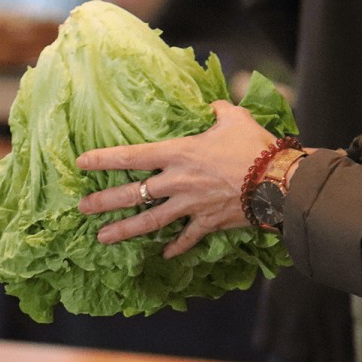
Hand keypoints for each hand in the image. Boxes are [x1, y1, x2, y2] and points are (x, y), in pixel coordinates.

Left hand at [76, 101, 274, 257]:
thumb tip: (214, 106)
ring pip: (150, 222)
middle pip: (133, 195)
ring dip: (125, 230)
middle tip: (82, 209)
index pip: (132, 156)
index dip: (104, 159)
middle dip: (104, 202)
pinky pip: (186, 238)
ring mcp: (190, 206)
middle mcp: (177, 182)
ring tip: (102, 238)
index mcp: (178, 154)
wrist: (278, 181)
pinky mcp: (207, 223)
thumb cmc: (255, 147)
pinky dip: (175, 246)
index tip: (82, 163)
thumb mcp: (234, 118)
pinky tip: (163, 254)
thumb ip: (218, 111)